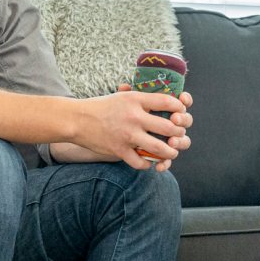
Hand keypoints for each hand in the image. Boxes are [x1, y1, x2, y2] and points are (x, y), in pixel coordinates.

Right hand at [68, 90, 186, 170]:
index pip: (167, 102)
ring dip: (170, 153)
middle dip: (178, 134)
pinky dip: (148, 165)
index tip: (181, 113)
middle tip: (179, 137)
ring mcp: (127, 135)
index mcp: (136, 99)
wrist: (78, 120)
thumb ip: (141, 98)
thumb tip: (161, 97)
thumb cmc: (101, 107)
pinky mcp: (119, 150)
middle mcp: (134, 117)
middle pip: (168, 127)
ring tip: (172, 153)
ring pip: (158, 148)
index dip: (180, 109)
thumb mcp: (122, 95)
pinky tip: (149, 162)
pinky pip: (140, 163)